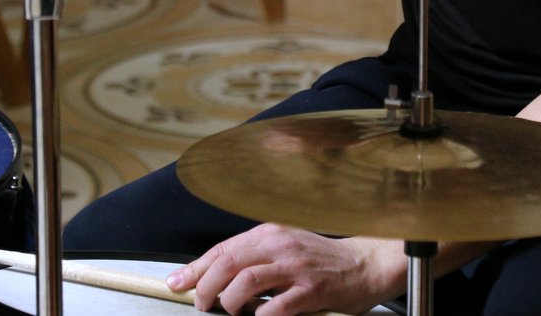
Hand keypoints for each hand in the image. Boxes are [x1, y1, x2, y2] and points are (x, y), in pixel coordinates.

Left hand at [166, 224, 401, 314]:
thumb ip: (253, 258)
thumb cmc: (319, 260)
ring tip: (229, 312)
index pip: (223, 248)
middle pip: (228, 262)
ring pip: (246, 282)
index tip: (178, 282)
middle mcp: (280, 245)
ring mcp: (295, 267)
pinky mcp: (311, 291)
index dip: (196, 268)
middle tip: (201, 304)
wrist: (362, 264)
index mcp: (270, 233)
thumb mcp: (283, 249)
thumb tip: (213, 275)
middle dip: (205, 286)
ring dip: (229, 302)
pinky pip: (275, 308)